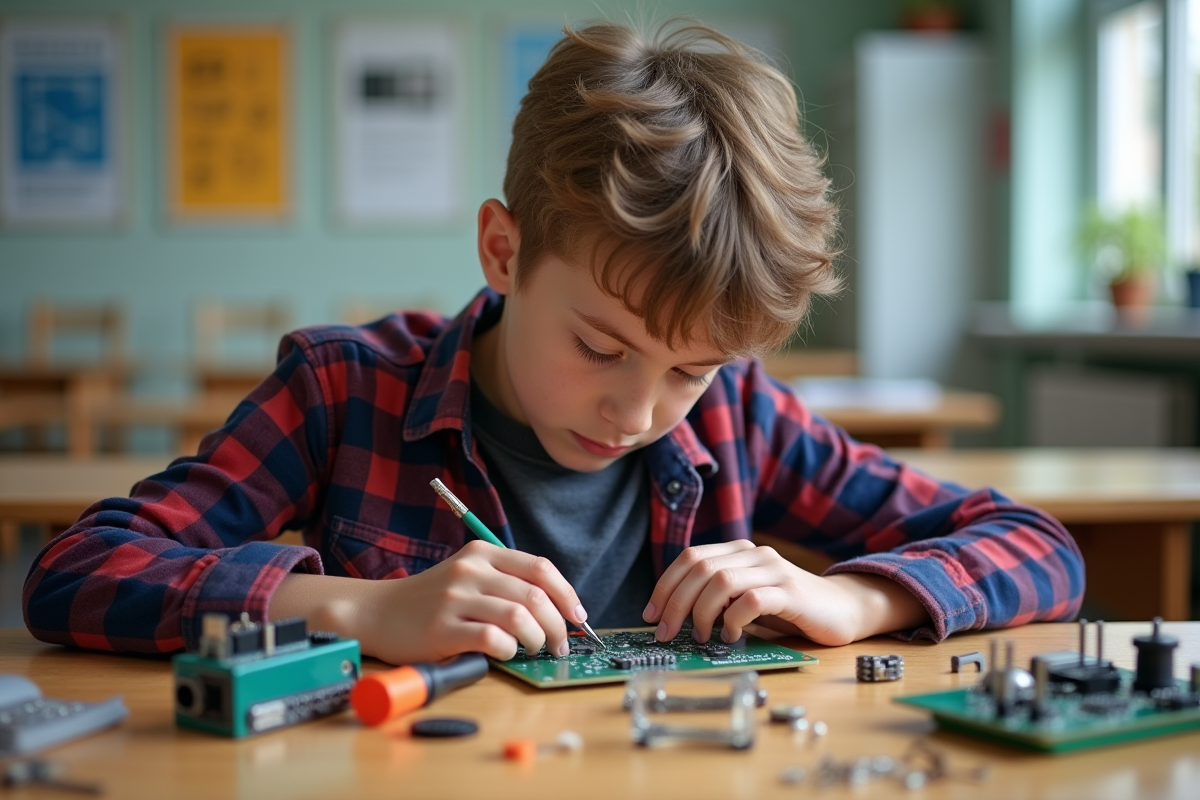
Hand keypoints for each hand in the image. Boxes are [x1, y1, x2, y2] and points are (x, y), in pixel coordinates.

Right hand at [270, 540, 587, 663]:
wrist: (377, 612)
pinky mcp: (442, 628)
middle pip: (535, 595)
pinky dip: (509, 650)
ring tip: (532, 650)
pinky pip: (493, 639)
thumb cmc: (430, 600)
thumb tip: (555, 608)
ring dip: (536, 639)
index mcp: (482, 552)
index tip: (577, 617)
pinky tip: (505, 654)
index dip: (566, 594)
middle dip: (557, 624)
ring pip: (519, 617)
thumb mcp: (468, 576)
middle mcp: (471, 570)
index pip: (540, 568)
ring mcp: (456, 598)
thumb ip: (505, 582)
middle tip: (558, 644)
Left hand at [640, 541, 928, 645]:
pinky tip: (731, 636)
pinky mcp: (791, 593)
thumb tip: (674, 617)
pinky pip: (752, 600)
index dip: (665, 584)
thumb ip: (718, 598)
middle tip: (666, 632)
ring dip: (701, 612)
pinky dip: (733, 620)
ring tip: (701, 636)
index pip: (690, 557)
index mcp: (739, 551)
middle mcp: (754, 554)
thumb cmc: (789, 609)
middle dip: (675, 602)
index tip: (651, 614)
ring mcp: (774, 570)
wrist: (843, 609)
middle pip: (700, 568)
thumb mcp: (747, 599)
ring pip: (721, 581)